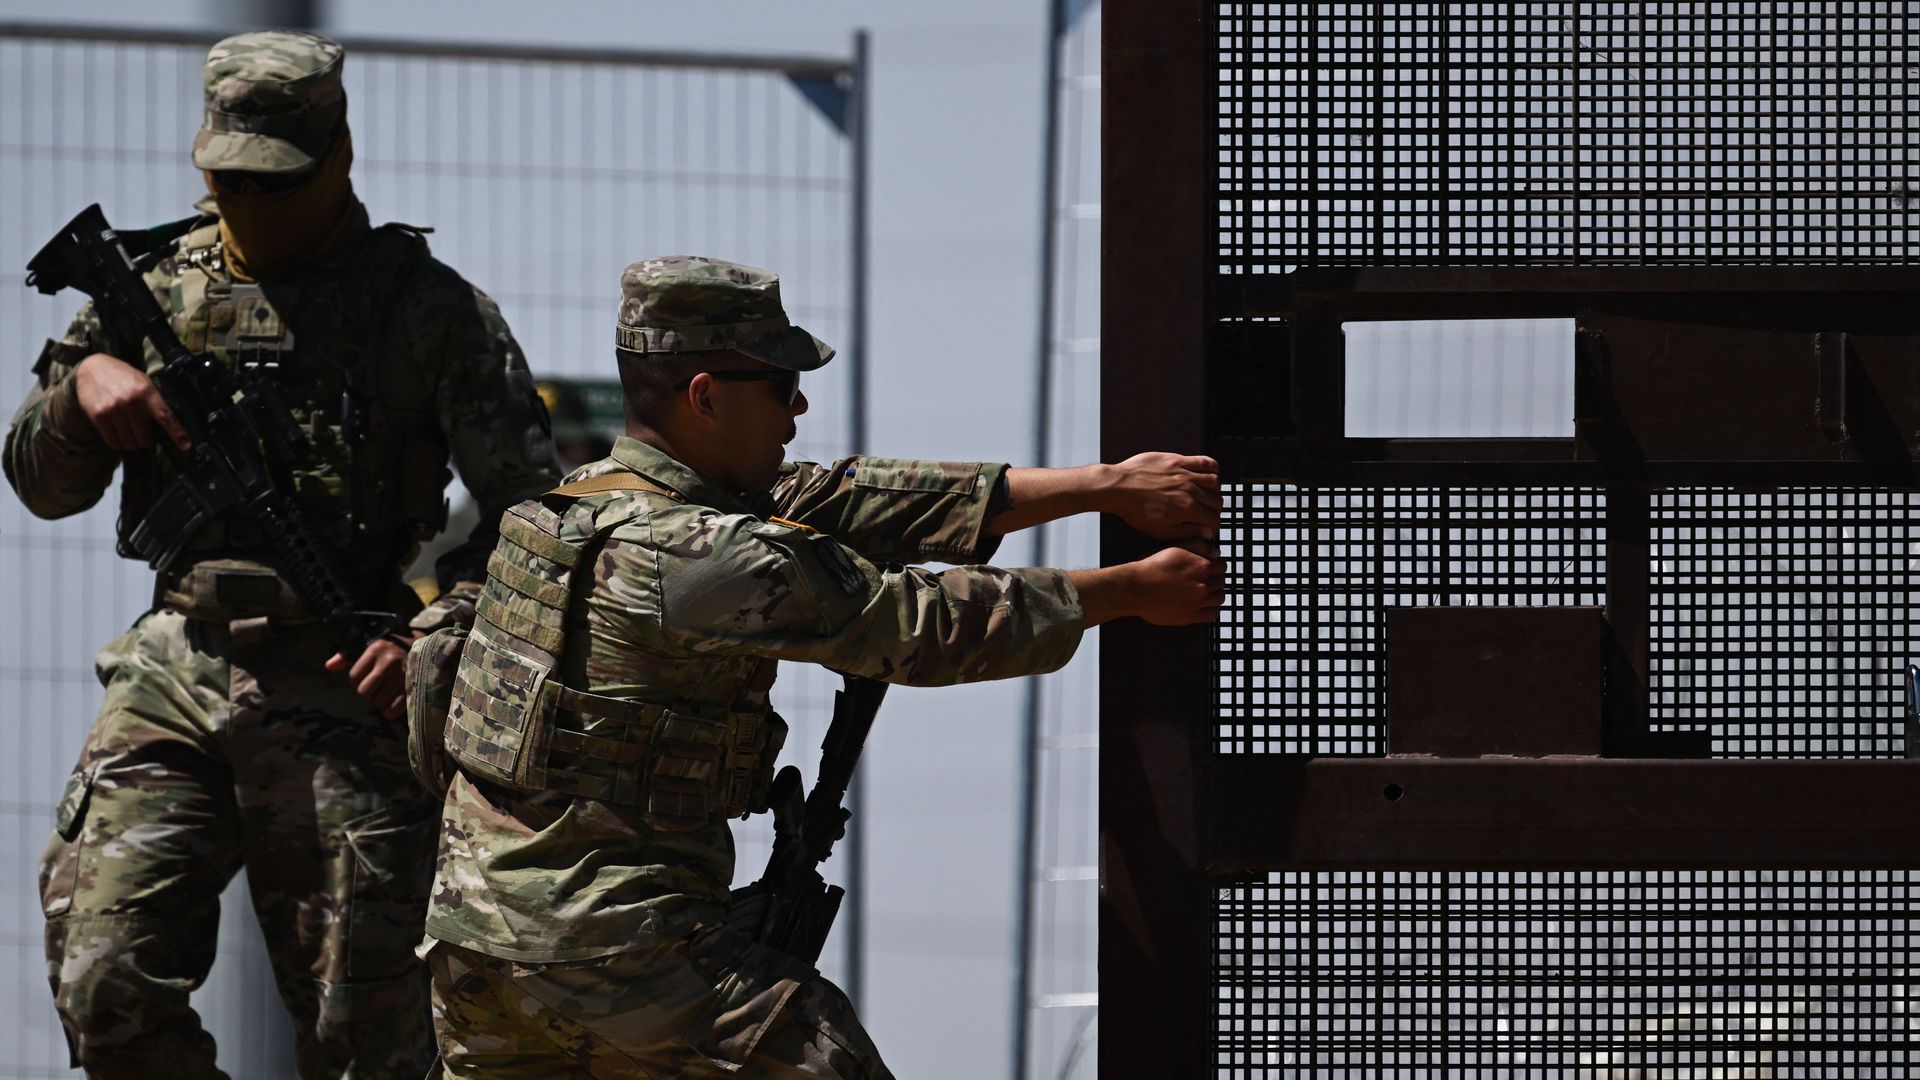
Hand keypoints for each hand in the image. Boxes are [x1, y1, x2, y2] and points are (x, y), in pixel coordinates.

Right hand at [72, 353, 190, 452]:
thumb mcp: (144, 383)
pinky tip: (118, 433)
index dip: (177, 434)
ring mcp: (114, 410)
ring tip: (129, 431)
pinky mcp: (99, 416)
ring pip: (129, 443)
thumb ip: (154, 402)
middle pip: (145, 438)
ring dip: (131, 442)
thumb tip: (167, 426)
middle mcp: (131, 402)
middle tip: (142, 432)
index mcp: (147, 393)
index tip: (185, 447)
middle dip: (146, 440)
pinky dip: (118, 442)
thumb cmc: (123, 377)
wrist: (93, 367)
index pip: (165, 417)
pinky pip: (113, 442)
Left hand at [325, 634, 417, 720]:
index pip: (354, 677)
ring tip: (387, 692)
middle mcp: (388, 663)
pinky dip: (390, 711)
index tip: (366, 678)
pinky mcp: (413, 689)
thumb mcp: (371, 647)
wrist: (427, 648)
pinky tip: (393, 702)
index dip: (357, 681)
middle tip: (376, 688)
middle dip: (368, 693)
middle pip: (364, 692)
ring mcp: (402, 677)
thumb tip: (329, 666)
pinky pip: (392, 710)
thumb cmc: (392, 650)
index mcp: (376, 650)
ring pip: (378, 702)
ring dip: (380, 701)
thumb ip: (348, 656)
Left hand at [1105, 452, 1220, 539]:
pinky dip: (1212, 468)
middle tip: (1207, 513)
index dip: (1213, 525)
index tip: (1209, 526)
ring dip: (1215, 491)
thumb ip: (1186, 532)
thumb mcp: (1160, 531)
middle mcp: (1189, 490)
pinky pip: (1204, 461)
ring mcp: (1184, 473)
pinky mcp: (1177, 460)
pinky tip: (1208, 474)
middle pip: (1216, 501)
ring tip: (1207, 495)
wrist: (1118, 488)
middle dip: (1215, 510)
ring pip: (1214, 481)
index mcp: (1186, 509)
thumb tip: (1207, 533)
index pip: (1213, 518)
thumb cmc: (1135, 511)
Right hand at [1125, 542, 1224, 625]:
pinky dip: (1212, 609)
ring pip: (1219, 598)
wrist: (1135, 589)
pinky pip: (1212, 614)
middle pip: (1221, 582)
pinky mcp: (1190, 616)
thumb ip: (1198, 546)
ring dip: (1214, 593)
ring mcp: (1198, 602)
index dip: (1215, 565)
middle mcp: (1203, 585)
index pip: (1222, 566)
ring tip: (1204, 592)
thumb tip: (1215, 552)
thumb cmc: (1151, 567)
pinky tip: (1205, 605)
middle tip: (1204, 579)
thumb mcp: (1174, 548)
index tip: (1209, 567)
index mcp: (1202, 566)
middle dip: (1215, 579)